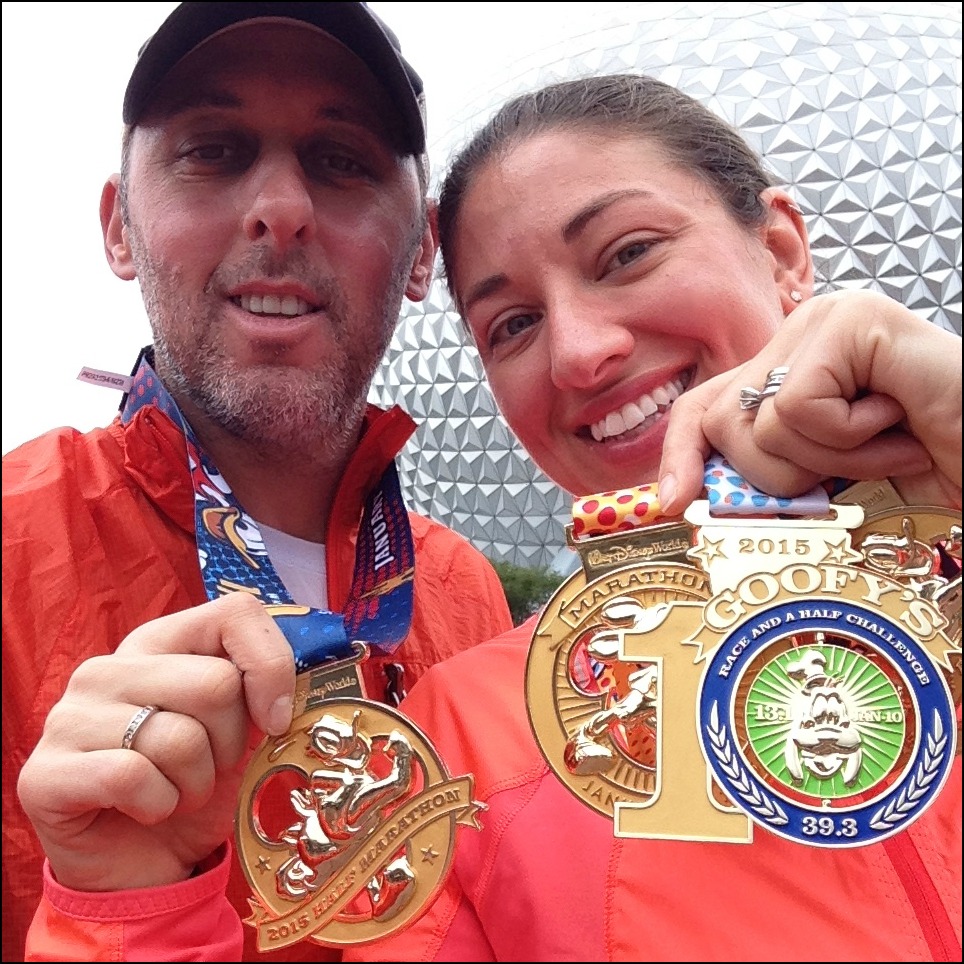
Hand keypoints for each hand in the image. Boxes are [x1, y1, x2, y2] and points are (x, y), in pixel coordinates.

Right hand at [17, 592, 294, 891]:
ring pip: (179, 737)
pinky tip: (147, 810)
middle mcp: (107, 667)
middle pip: (216, 683)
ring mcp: (69, 716)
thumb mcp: (243, 732)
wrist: (145, 865)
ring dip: (196, 782)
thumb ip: (265, 691)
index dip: (271, 666)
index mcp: (159, 642)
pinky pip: (133, 777)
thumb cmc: (196, 788)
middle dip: (231, 742)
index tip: (275, 718)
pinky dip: (159, 805)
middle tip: (209, 766)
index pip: (235, 612)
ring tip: (177, 791)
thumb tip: (304, 681)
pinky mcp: (46, 772)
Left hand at [659, 289, 961, 511]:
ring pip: (760, 422)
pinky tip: (899, 425)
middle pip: (724, 422)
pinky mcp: (854, 322)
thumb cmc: (928, 469)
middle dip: (783, 475)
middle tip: (854, 469)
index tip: (674, 504)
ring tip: (889, 443)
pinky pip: (798, 408)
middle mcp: (801, 330)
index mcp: (789, 363)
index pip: (703, 406)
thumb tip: (689, 501)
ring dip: (832, 462)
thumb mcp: (830, 479)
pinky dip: (851, 442)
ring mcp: (828, 319)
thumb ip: (768, 473)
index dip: (682, 455)